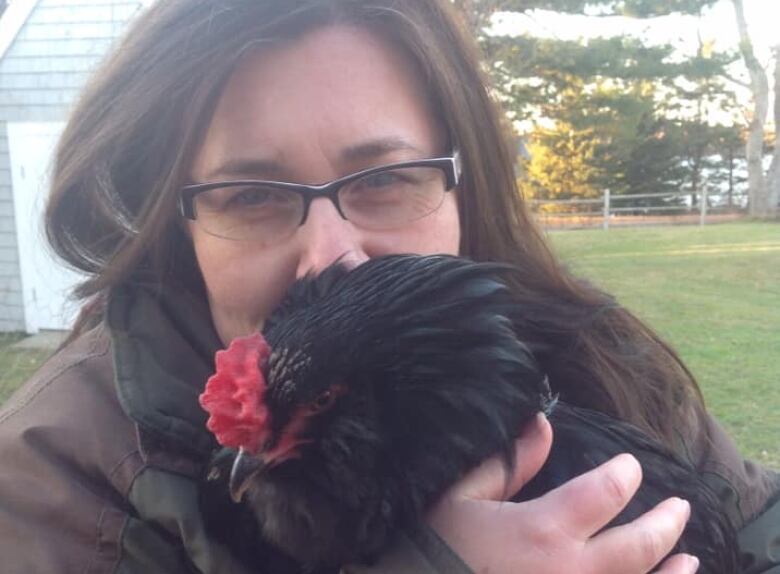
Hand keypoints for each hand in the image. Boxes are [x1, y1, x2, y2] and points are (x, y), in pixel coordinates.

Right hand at [426, 414, 697, 573]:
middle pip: (639, 543)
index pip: (607, 491)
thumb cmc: (437, 550)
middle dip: (665, 520)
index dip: (624, 473)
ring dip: (672, 569)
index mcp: (545, 528)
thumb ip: (510, 462)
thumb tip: (542, 425)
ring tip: (689, 556)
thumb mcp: (463, 496)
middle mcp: (573, 570)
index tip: (628, 466)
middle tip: (679, 506)